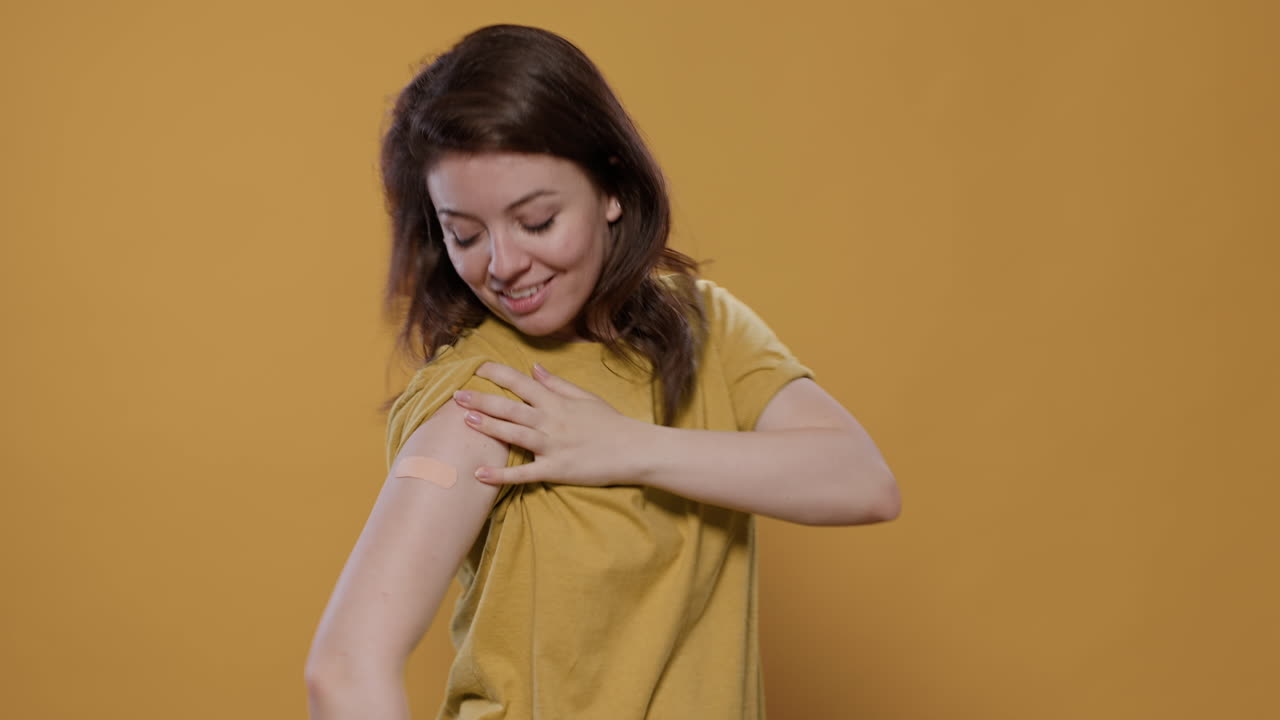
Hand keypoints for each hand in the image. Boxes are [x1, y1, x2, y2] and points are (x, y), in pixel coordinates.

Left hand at [452, 361, 650, 486]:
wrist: (633, 450)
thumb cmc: (610, 423)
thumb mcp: (585, 397)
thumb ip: (556, 383)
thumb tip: (533, 368)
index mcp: (557, 402)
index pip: (521, 383)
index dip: (497, 375)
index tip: (476, 368)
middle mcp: (551, 421)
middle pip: (511, 408)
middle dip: (482, 401)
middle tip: (456, 396)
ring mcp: (553, 446)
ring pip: (514, 435)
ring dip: (488, 428)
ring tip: (464, 422)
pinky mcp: (556, 470)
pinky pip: (524, 474)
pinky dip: (501, 475)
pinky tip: (479, 473)